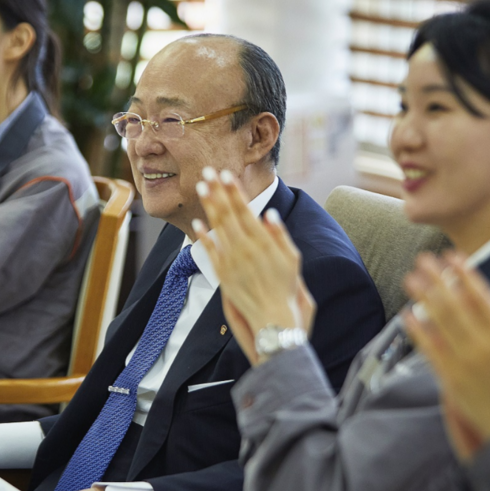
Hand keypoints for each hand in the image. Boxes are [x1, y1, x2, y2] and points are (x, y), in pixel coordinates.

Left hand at [194, 168, 314, 365]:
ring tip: (201, 188)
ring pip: (217, 228)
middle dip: (217, 191)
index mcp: (261, 242)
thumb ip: (280, 236)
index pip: (245, 210)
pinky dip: (203, 237)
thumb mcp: (292, 260)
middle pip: (227, 214)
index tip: (226, 174)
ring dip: (209, 206)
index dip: (234, 191)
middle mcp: (243, 249)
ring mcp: (231, 262)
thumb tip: (269, 214)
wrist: (272, 319)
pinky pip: (210, 252)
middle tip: (207, 172)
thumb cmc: (287, 289)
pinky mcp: (223, 275)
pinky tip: (197, 223)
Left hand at [402, 252, 489, 455]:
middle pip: (454, 304)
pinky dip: (417, 331)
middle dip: (437, 279)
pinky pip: (429, 349)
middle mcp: (482, 345)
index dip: (465, 274)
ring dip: (423, 298)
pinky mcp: (449, 377)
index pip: (480, 296)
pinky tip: (407, 315)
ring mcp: (464, 361)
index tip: (452, 256)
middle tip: (423, 259)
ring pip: (439, 322)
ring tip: (410, 278)